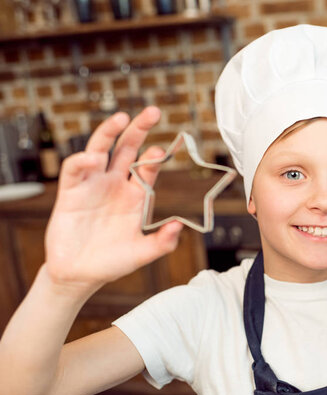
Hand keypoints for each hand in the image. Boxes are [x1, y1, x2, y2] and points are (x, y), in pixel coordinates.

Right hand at [44, 106, 182, 293]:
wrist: (79, 274)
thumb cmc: (112, 262)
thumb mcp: (141, 253)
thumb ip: (162, 242)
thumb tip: (179, 226)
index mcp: (135, 195)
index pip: (147, 168)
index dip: (154, 157)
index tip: (162, 151)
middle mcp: (115, 184)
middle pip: (126, 148)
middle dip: (138, 129)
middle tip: (153, 112)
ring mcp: (93, 185)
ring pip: (100, 149)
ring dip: (109, 132)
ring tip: (121, 118)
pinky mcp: (71, 192)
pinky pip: (75, 169)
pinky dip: (81, 161)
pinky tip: (91, 158)